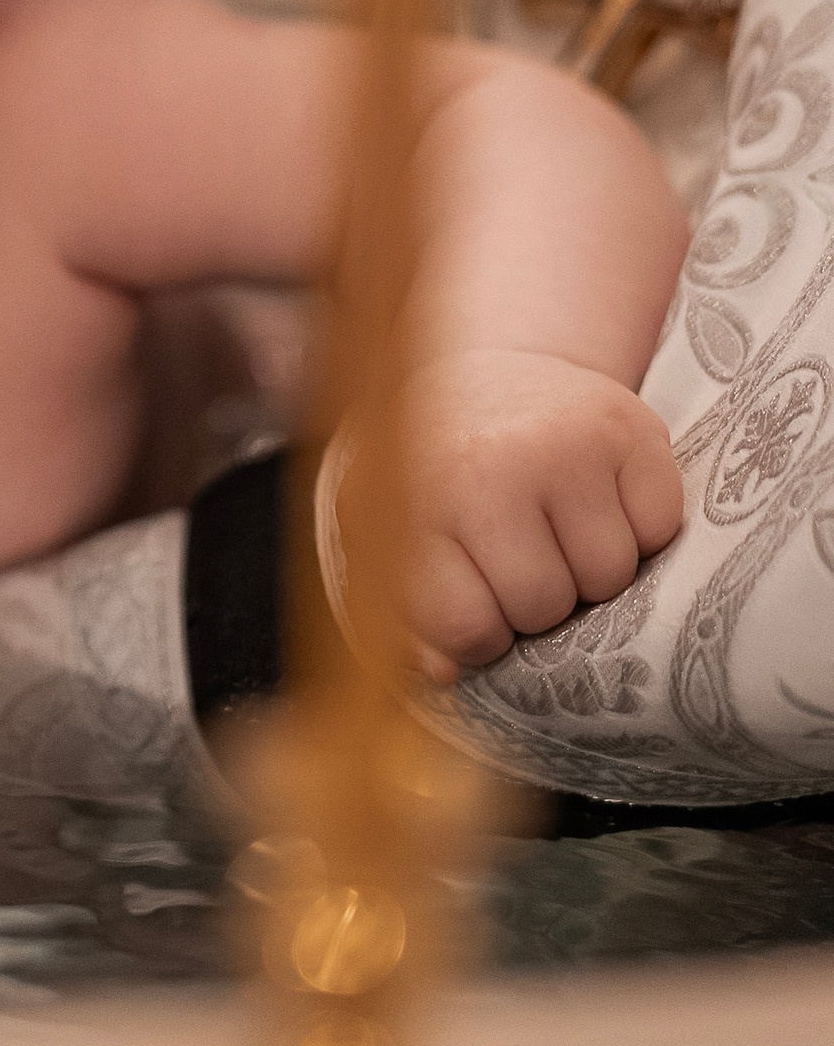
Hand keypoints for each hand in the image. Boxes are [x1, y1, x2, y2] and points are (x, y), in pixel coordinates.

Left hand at [376, 350, 685, 678]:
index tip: (476, 605)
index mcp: (420, 499)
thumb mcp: (383, 531)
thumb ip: (402, 611)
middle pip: (544, 606)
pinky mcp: (636, 429)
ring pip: (609, 577)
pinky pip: (661, 530)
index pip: (467, 627)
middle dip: (536, 602)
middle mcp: (495, 465)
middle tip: (520, 555)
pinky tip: (598, 500)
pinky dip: (640, 532)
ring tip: (557, 528)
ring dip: (590, 572)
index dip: (479, 635)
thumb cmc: (428, 470)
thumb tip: (443, 674)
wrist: (478, 372)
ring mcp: (570, 443)